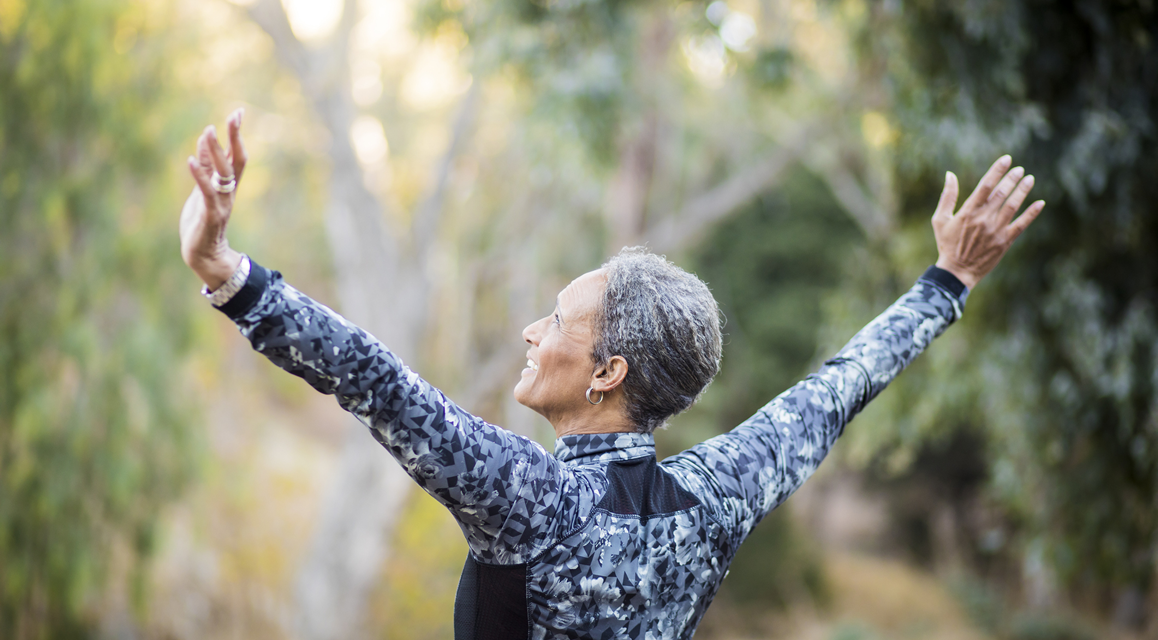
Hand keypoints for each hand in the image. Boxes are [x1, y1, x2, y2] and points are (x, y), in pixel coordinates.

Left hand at [180, 108, 247, 289]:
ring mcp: (221, 203)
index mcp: (228, 186)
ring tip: (208, 131)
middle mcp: (229, 192)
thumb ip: (205, 169)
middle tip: (234, 115)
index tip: (238, 113)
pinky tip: (190, 160)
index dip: (237, 135)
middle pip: (237, 161)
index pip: (237, 156)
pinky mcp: (209, 215)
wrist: (204, 255)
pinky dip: (199, 175)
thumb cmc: (202, 223)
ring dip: (216, 152)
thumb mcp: (202, 191)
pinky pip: (206, 192)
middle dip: (236, 137)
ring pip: (223, 174)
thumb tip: (205, 142)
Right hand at [932, 155, 1044, 289]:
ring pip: (1013, 206)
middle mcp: (983, 219)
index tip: (1007, 160)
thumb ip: (947, 196)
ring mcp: (996, 230)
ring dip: (1022, 191)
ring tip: (1029, 179)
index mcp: (968, 212)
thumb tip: (950, 174)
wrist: (957, 272)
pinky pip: (1021, 225)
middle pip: (1001, 193)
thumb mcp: (939, 219)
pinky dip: (1031, 213)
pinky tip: (1040, 203)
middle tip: (1020, 169)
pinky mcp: (1005, 241)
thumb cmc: (947, 244)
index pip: (985, 186)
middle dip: (1011, 179)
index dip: (997, 171)